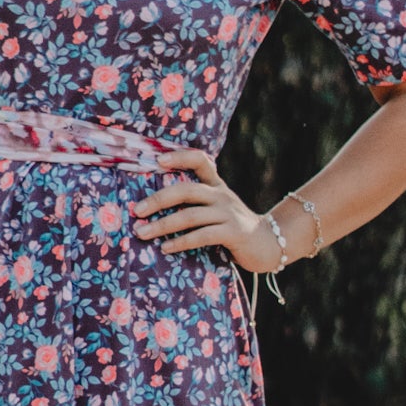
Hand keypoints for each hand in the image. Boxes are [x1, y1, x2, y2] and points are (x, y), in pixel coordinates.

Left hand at [130, 148, 287, 271]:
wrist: (268, 244)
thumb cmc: (233, 228)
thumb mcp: (217, 209)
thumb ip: (195, 203)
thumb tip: (153, 206)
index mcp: (216, 185)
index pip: (200, 160)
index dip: (180, 157)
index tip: (157, 160)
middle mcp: (221, 195)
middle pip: (186, 190)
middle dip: (158, 200)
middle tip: (137, 211)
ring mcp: (228, 213)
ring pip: (190, 216)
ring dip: (162, 225)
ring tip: (142, 233)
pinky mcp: (233, 233)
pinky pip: (202, 235)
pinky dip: (181, 241)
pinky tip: (166, 248)